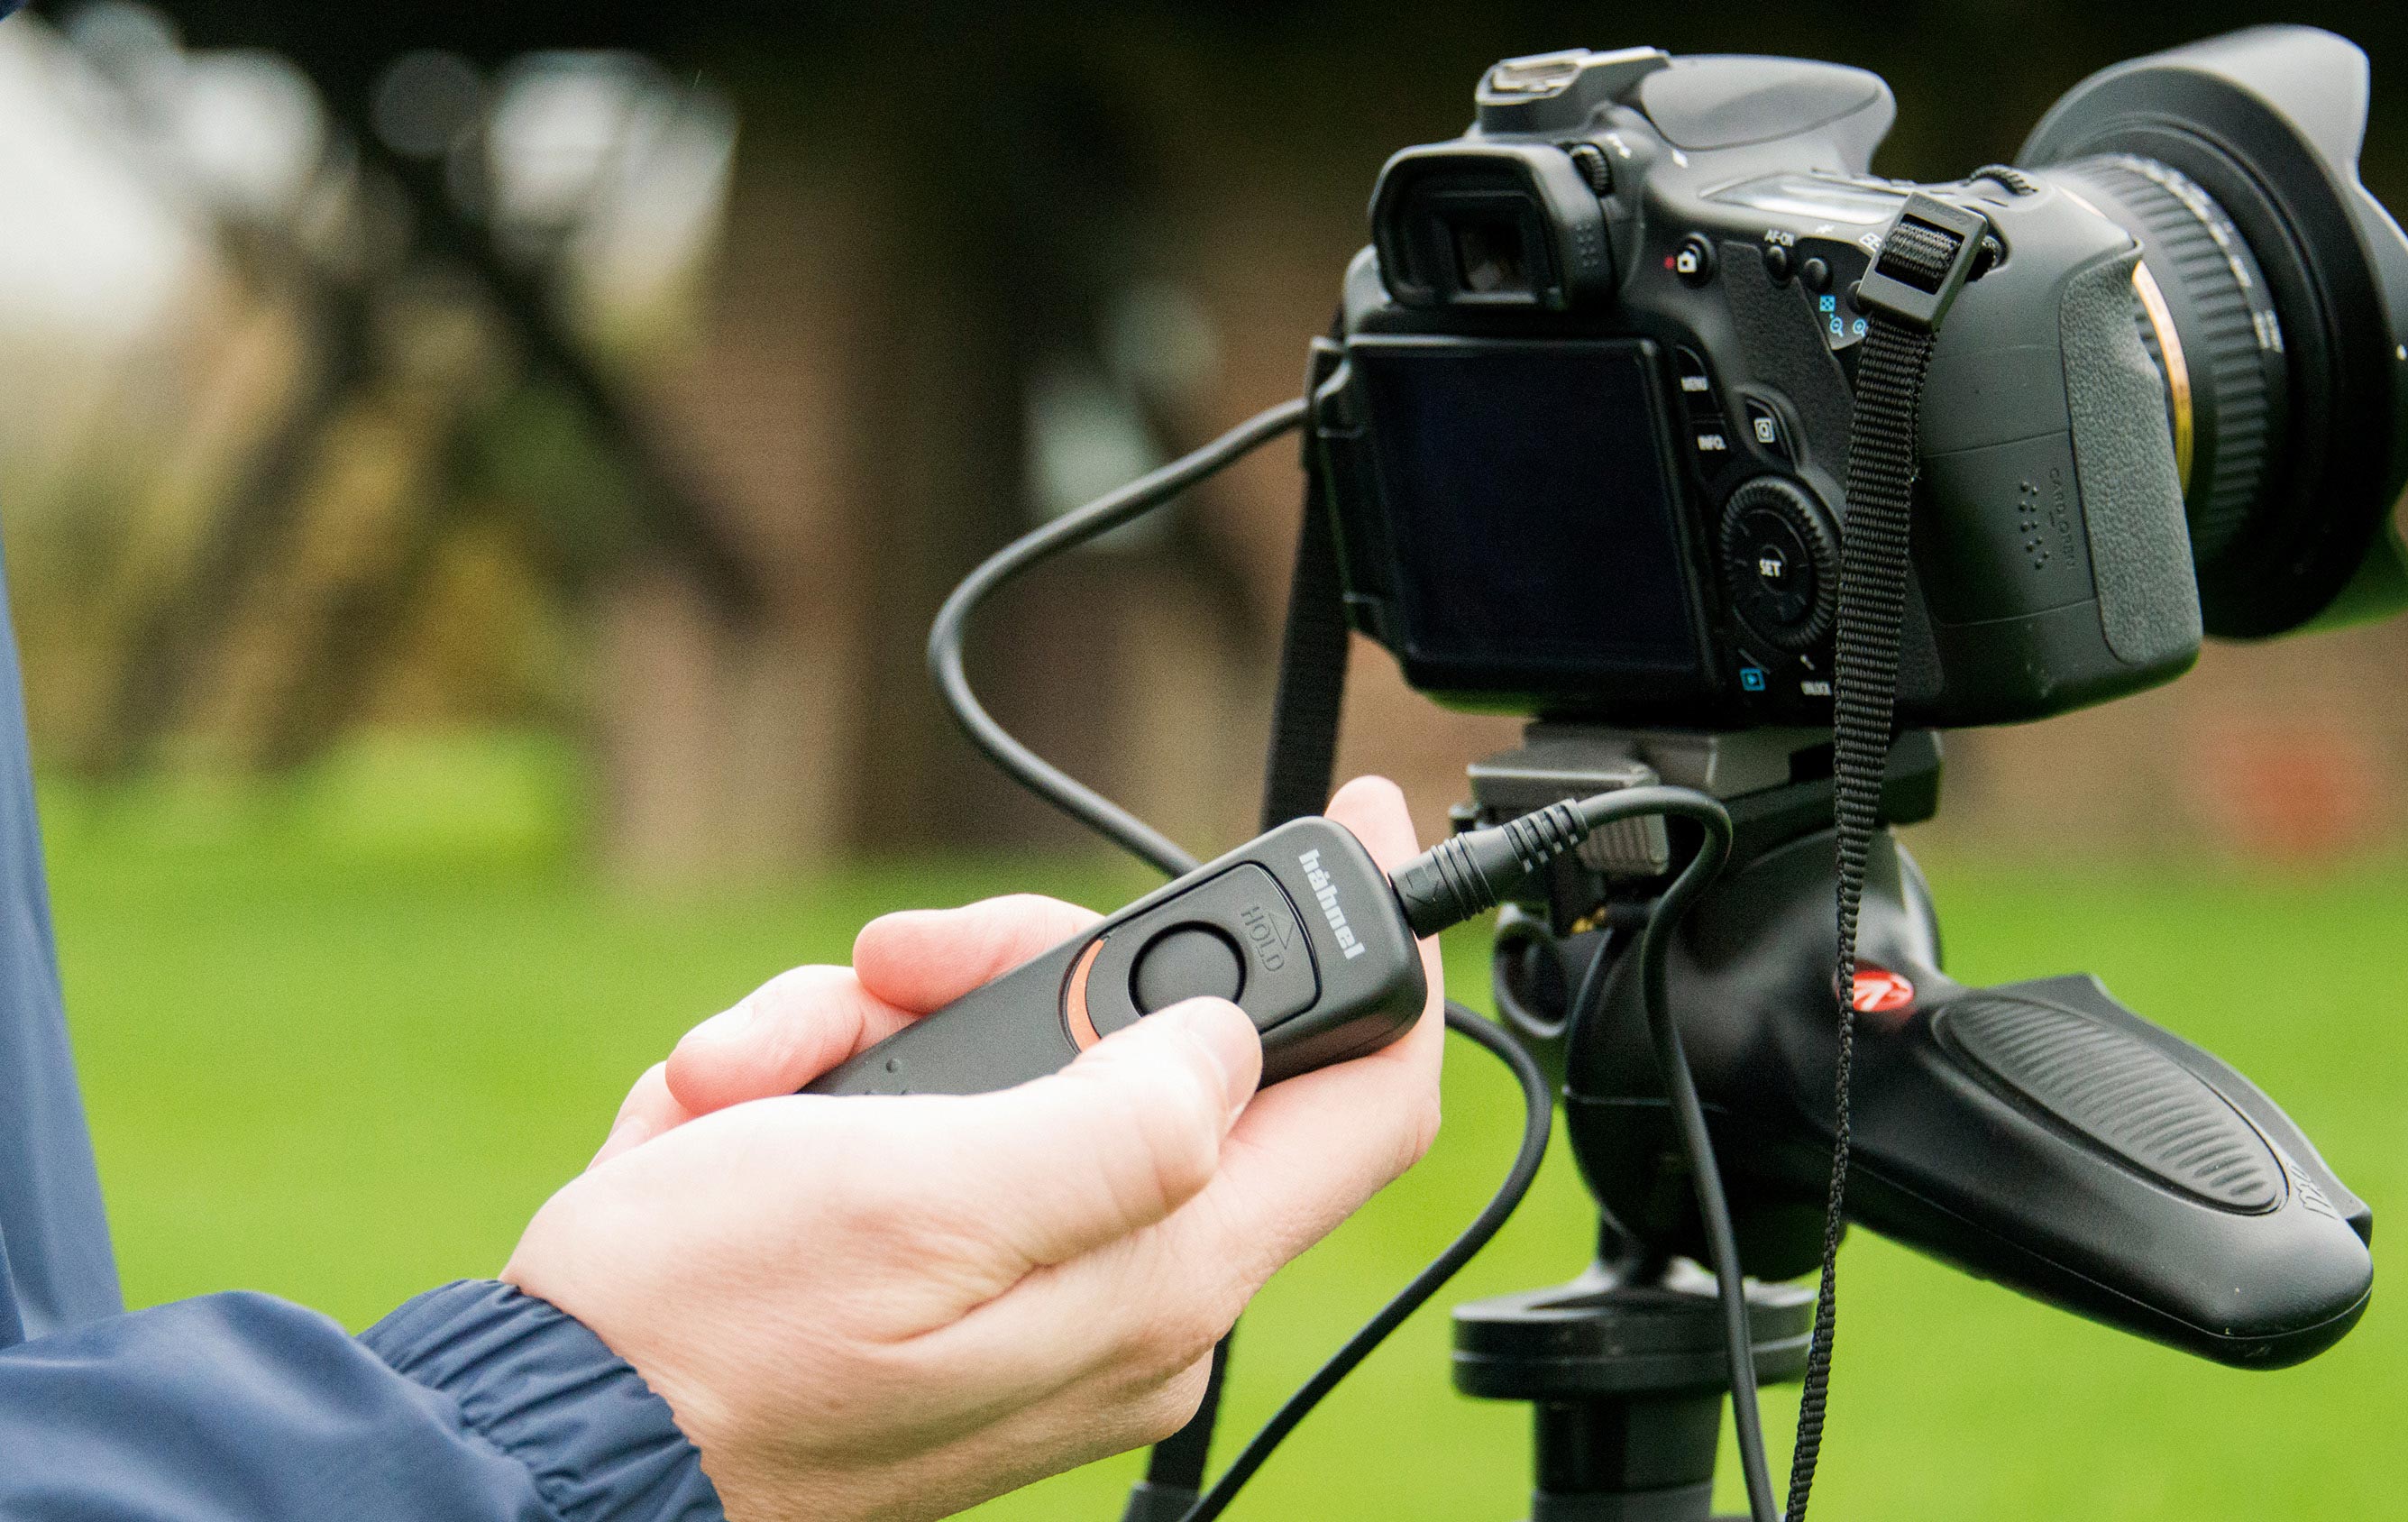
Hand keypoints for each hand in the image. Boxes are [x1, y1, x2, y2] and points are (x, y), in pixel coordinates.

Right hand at [503, 778, 1442, 1521]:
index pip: (1367, 1103)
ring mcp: (1037, 1275)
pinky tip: (731, 1119)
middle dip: (1030, 967)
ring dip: (884, 1024)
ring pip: (1032, 1053)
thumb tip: (1227, 1043)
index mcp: (1163, 1274)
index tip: (1360, 816)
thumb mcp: (921, 1197)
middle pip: (1173, 1042)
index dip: (1386, 948)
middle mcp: (1129, 1283)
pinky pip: (935, 1110)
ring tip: (756, 1081)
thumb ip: (1118, 1124)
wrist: (548, 1431)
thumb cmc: (714, 1329)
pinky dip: (831, 1079)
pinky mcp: (944, 1262)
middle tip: (896, 967)